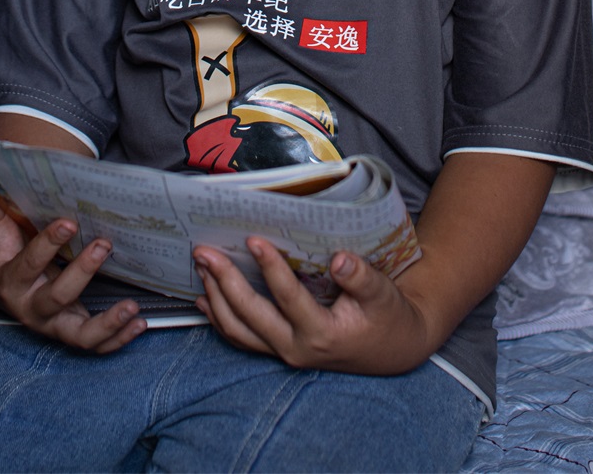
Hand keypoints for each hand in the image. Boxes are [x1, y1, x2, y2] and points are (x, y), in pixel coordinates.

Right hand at [0, 179, 146, 353]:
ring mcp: (53, 323)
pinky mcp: (71, 330)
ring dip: (107, 323)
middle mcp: (31, 307)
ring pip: (79, 335)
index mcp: (9, 281)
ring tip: (132, 306)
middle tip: (103, 244)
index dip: (48, 244)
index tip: (69, 222)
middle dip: (82, 272)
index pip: (29, 264)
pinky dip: (118, 338)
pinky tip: (139, 322)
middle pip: (57, 298)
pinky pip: (95, 344)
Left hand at [193, 238, 431, 374]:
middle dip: (224, 282)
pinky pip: (242, 338)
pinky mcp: (279, 350)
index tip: (253, 239)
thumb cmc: (386, 317)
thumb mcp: (382, 294)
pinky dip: (219, 318)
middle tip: (204, 251)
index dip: (270, 268)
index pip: (288, 299)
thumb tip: (340, 259)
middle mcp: (296, 349)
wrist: (391, 350)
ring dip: (215, 298)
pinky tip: (204, 298)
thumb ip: (361, 277)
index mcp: (322, 334)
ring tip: (201, 266)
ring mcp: (284, 353)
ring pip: (238, 331)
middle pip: (250, 317)